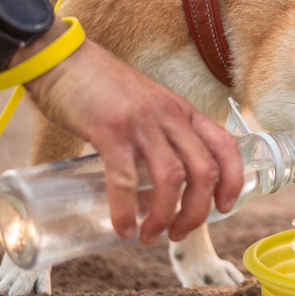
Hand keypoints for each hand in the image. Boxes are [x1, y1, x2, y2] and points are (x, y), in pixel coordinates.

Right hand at [24, 36, 243, 243]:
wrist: (61, 59)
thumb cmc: (102, 89)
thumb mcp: (148, 107)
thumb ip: (160, 136)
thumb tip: (160, 185)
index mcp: (184, 112)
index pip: (226, 147)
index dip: (233, 181)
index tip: (224, 209)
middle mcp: (171, 116)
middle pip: (204, 171)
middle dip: (197, 212)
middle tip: (179, 233)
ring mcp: (143, 122)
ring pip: (172, 178)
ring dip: (164, 215)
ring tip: (150, 236)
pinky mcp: (110, 130)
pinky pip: (124, 178)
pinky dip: (125, 210)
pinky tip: (122, 228)